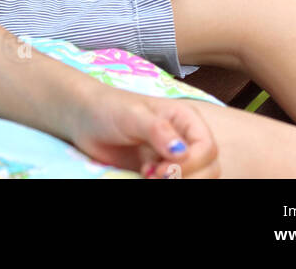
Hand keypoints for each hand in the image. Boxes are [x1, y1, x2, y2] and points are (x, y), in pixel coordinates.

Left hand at [65, 86, 219, 178]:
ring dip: (178, 184)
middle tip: (153, 176)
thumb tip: (181, 151)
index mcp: (186, 119)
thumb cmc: (110, 108)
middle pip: (210, 169)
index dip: (191, 164)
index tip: (162, 171)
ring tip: (148, 176)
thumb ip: (157, 129)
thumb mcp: (133, 114)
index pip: (207, 148)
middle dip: (186, 178)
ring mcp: (175, 159)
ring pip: (198, 180)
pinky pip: (177, 183)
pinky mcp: (162, 174)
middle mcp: (186, 139)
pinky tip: (143, 176)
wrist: (86, 120)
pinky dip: (166, 186)